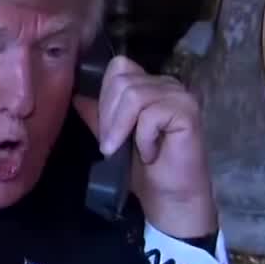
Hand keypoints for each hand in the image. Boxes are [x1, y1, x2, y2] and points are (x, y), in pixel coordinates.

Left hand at [73, 56, 217, 237]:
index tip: (105, 128)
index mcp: (149, 84)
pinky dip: (143, 138)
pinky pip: (151, 114)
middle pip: (123, 80)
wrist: (168, 197)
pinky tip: (151, 154)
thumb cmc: (142, 169)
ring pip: (134, 95)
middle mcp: (166, 84)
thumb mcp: (112, 136)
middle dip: (108, 116)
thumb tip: (76, 94)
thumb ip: (98, 114)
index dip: (105, 95)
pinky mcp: (188, 111)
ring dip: (121, 127)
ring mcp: (180, 95)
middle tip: (111, 145)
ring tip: (123, 149)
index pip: (119, 66)